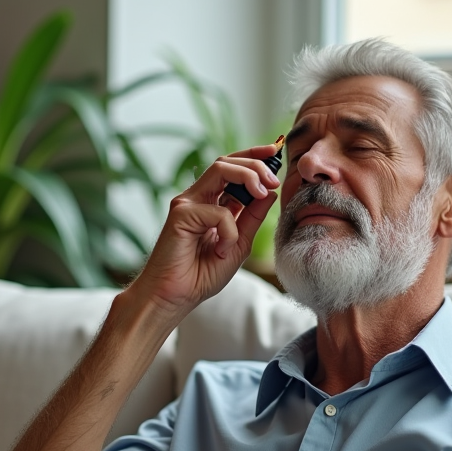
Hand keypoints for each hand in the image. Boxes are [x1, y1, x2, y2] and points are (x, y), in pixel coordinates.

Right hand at [128, 143, 280, 320]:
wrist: (175, 298)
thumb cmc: (201, 275)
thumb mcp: (239, 244)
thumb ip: (252, 218)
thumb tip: (269, 192)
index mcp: (210, 203)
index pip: (232, 169)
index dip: (254, 157)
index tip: (276, 152)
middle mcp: (197, 198)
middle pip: (226, 162)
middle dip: (255, 164)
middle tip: (274, 180)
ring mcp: (187, 203)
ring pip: (220, 169)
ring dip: (248, 176)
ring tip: (264, 191)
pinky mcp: (180, 214)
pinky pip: (219, 211)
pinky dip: (230, 230)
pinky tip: (223, 250)